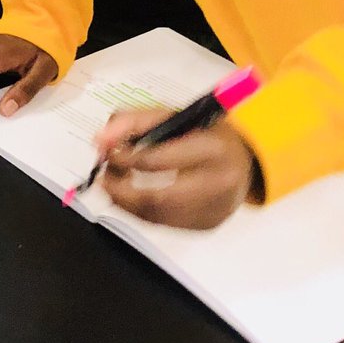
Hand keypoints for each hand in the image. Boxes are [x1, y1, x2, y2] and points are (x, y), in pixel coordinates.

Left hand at [97, 109, 258, 228]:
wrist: (243, 160)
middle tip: (102, 179)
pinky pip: (164, 224)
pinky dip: (141, 212)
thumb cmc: (203, 135)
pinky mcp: (208, 225)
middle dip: (120, 191)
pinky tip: (134, 198)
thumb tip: (100, 140)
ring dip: (125, 203)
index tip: (106, 154)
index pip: (157, 160)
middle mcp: (219, 181)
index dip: (124, 160)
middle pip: (156, 199)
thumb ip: (133, 122)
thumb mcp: (172, 117)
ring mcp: (215, 209)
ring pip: (156, 216)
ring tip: (114, 186)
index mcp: (213, 148)